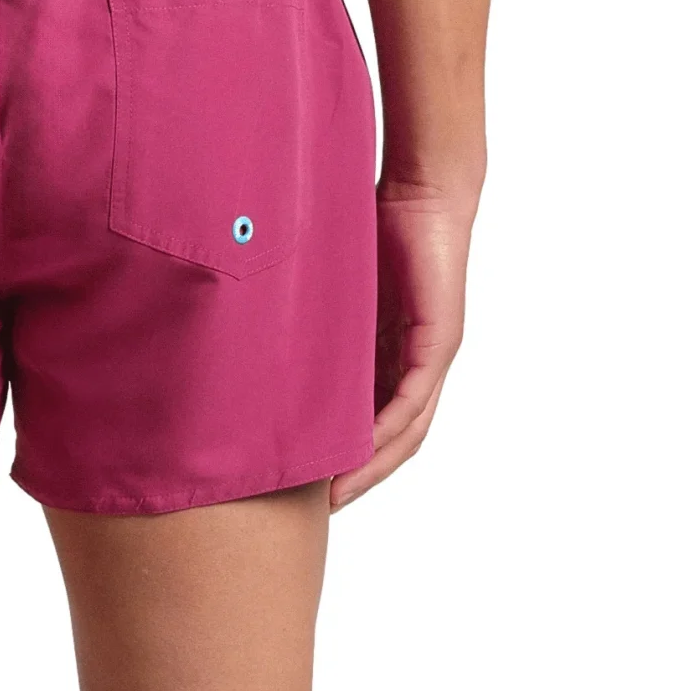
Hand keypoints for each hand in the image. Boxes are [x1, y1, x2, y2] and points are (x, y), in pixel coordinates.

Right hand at [328, 178, 477, 510]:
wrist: (422, 185)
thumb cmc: (373, 217)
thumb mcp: (330, 278)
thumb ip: (308, 307)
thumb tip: (251, 321)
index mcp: (388, 346)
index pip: (368, 414)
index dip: (341, 452)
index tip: (303, 478)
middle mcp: (415, 358)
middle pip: (391, 436)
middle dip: (356, 475)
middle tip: (317, 505)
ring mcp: (431, 352)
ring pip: (406, 428)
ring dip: (371, 465)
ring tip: (336, 494)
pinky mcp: (439, 341)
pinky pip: (415, 400)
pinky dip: (389, 431)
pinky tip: (362, 452)